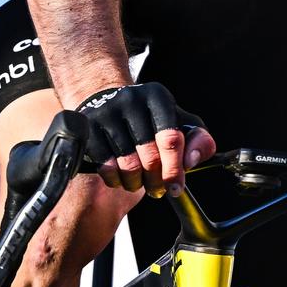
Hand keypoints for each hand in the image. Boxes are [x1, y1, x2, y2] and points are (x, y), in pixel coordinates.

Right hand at [74, 82, 213, 196]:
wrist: (108, 102)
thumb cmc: (149, 119)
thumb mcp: (180, 123)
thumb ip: (198, 141)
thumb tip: (191, 160)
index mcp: (158, 97)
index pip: (171, 139)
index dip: (175, 169)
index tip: (176, 188)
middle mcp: (132, 100)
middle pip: (149, 156)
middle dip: (156, 180)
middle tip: (157, 188)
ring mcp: (107, 112)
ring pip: (127, 164)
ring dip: (135, 183)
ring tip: (139, 183)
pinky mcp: (88, 126)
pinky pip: (105, 165)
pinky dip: (115, 180)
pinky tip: (121, 178)